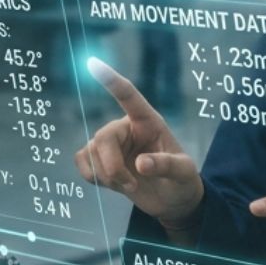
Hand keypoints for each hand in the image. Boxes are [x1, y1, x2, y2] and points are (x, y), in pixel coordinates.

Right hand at [74, 58, 202, 230]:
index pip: (128, 96)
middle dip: (112, 166)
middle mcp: (126, 128)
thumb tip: (141, 164)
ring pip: (91, 152)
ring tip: (129, 184)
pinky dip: (92, 176)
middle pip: (103, 137)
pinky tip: (111, 184)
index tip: (92, 63)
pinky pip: (81, 162)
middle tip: (130, 185)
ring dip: (106, 175)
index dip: (111, 80)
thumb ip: (166, 165)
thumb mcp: (184, 172)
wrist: (171, 201)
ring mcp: (111, 145)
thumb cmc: (181, 180)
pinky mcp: (100, 160)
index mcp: (149, 122)